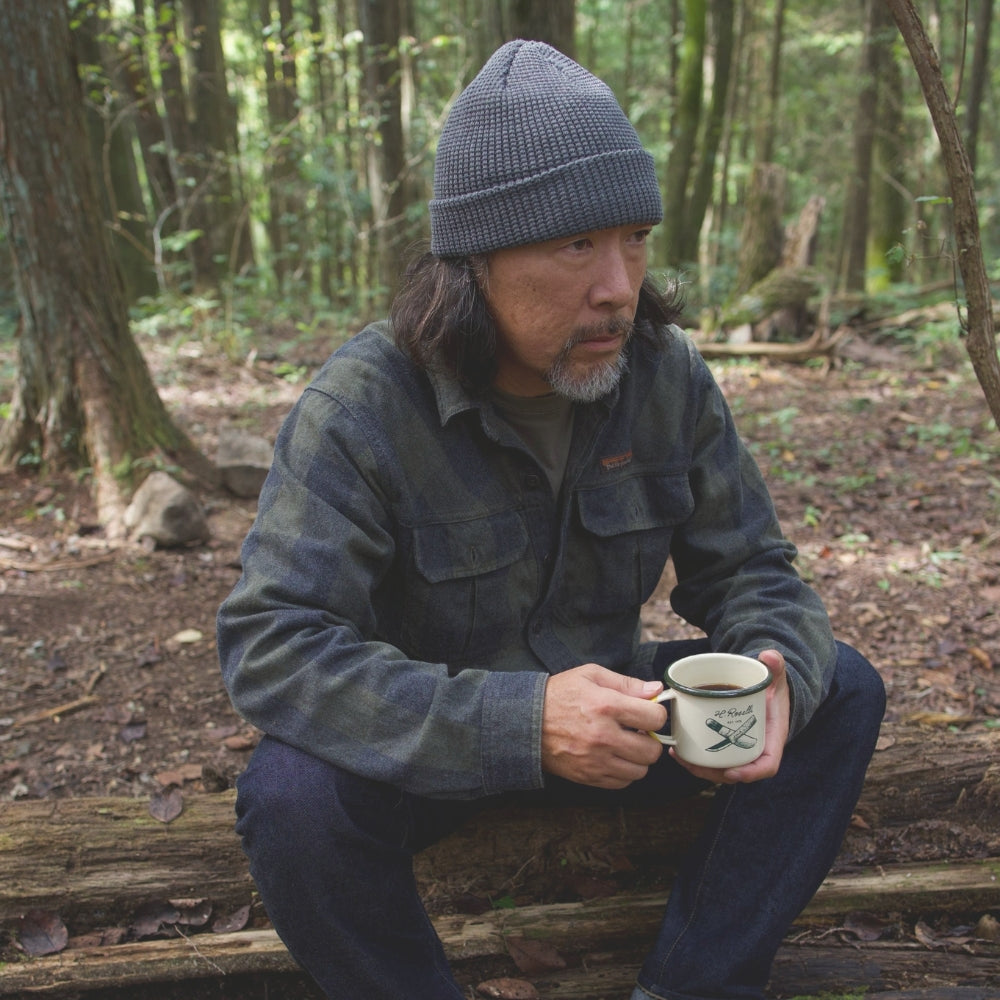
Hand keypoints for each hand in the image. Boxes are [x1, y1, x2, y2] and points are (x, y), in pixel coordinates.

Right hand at [541, 663, 665, 787]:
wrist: (526, 721)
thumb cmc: (559, 694)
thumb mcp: (590, 675)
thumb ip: (626, 683)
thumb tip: (656, 690)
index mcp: (606, 705)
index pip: (655, 717)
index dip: (656, 713)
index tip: (647, 712)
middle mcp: (604, 736)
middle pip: (652, 750)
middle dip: (650, 739)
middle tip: (637, 730)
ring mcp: (596, 760)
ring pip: (640, 770)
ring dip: (638, 758)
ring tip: (625, 744)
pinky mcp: (588, 776)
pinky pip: (622, 782)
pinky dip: (624, 772)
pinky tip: (614, 756)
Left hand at [669, 649, 789, 784]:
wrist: (767, 692)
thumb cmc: (773, 688)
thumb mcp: (775, 676)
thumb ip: (775, 666)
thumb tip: (769, 656)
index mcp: (772, 738)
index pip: (767, 765)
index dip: (750, 772)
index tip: (731, 772)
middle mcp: (757, 749)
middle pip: (738, 772)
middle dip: (714, 773)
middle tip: (692, 763)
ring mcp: (740, 750)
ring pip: (721, 769)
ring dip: (700, 769)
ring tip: (679, 755)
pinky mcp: (727, 746)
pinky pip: (713, 759)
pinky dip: (696, 759)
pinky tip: (677, 750)